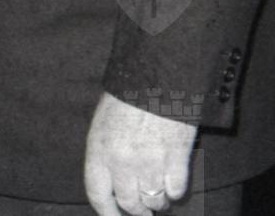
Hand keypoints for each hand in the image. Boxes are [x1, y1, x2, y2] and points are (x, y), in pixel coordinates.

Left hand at [83, 92, 196, 214]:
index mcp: (99, 150)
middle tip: (145, 208)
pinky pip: (176, 190)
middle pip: (129, 203)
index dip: (108, 213)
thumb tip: (115, 184)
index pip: (98, 195)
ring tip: (161, 192)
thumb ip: (106, 154)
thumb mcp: (104, 122)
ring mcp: (150, 161)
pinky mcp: (176, 156)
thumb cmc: (129, 95)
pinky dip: (176, 190)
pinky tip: (174, 180)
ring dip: (159, 201)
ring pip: (155, 200)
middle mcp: (122, 161)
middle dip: (138, 210)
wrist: (157, 72)